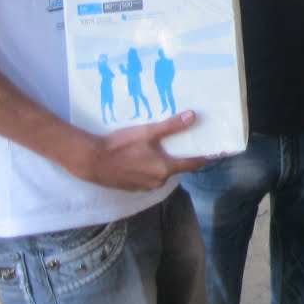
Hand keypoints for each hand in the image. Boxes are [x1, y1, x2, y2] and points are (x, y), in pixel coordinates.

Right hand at [79, 114, 206, 190]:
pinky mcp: (132, 187)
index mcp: (165, 169)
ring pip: (162, 173)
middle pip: (177, 168)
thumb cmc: (120, 146)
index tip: (212, 150)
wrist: (91, 160)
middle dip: (181, 156)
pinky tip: (144, 157)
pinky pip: (148, 177)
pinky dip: (151, 168)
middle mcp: (158, 181)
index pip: (192, 164)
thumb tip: (193, 116)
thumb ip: (171, 126)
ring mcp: (144, 186)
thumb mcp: (147, 132)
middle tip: (184, 142)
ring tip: (163, 147)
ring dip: (164, 162)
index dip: (203, 156)